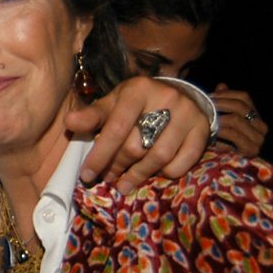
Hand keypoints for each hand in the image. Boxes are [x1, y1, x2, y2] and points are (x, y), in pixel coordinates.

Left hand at [65, 76, 210, 193]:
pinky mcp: (202, 130)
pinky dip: (165, 173)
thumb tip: (70, 123)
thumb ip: (93, 115)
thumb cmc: (138, 103)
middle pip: (137, 145)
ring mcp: (187, 114)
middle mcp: (165, 98)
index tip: (87, 175)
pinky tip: (155, 173)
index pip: (116, 127)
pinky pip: (181, 164)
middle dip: (117, 165)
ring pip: (158, 157)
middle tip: (107, 177)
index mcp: (137, 89)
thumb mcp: (114, 103)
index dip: (99, 154)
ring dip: (138, 175)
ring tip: (124, 183)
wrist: (178, 95)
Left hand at [210, 83, 267, 157]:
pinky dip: (220, 132)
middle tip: (204, 107)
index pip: (244, 97)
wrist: (225, 167)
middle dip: (219, 105)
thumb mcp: (223, 117)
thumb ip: (224, 101)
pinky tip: (210, 133)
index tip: (209, 97)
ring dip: (217, 118)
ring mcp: (258, 139)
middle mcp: (261, 126)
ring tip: (205, 119)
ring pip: (236, 120)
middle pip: (240, 107)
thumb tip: (222, 85)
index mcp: (256, 116)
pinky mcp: (251, 150)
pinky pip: (233, 135)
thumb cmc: (221, 138)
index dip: (226, 94)